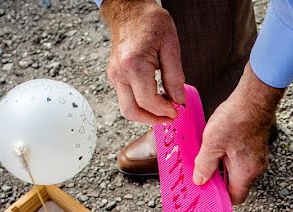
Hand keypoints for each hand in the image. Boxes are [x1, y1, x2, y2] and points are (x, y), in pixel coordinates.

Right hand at [102, 0, 185, 124]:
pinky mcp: (115, 76)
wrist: (129, 11)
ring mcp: (114, 76)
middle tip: (169, 118)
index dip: (164, 111)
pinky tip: (155, 99)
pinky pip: (126, 98)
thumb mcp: (171, 46)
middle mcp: (120, 73)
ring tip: (164, 109)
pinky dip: (140, 105)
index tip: (176, 111)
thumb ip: (175, 77)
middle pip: (131, 112)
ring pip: (127, 108)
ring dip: (146, 114)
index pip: (148, 101)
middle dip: (152, 120)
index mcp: (134, 65)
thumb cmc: (150, 22)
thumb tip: (178, 100)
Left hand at [193, 64, 283, 204]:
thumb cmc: (236, 120)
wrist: (256, 97)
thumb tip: (200, 181)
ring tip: (207, 155)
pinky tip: (217, 144)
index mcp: (245, 173)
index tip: (205, 190)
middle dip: (218, 180)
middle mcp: (255, 168)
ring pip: (237, 170)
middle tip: (201, 171)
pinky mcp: (256, 145)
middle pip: (235, 184)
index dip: (220, 198)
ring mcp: (258, 156)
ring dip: (222, 166)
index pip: (235, 198)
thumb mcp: (212, 144)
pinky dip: (229, 156)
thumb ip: (204, 165)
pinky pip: (241, 158)